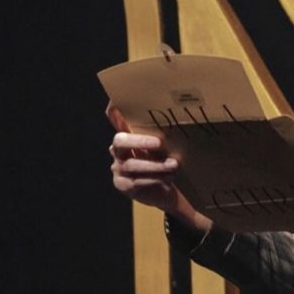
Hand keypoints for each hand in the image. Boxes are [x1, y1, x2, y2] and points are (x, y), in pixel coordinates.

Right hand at [106, 103, 210, 230]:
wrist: (163, 191)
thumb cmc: (163, 162)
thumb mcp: (164, 146)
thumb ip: (162, 132)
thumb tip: (179, 113)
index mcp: (126, 135)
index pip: (114, 118)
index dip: (114, 110)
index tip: (116, 102)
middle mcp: (117, 150)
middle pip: (120, 141)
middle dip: (140, 141)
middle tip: (160, 143)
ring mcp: (118, 168)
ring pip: (131, 165)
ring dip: (155, 165)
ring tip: (174, 165)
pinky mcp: (122, 185)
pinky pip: (136, 181)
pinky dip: (154, 179)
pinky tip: (168, 177)